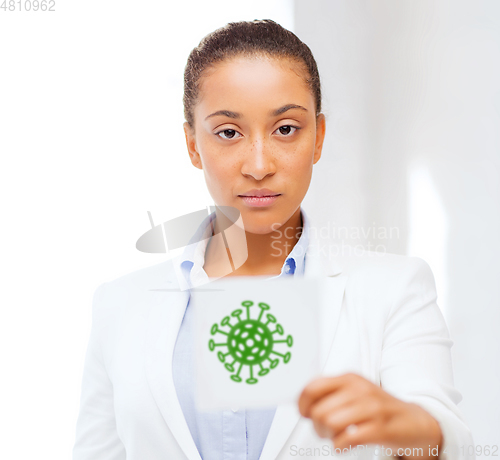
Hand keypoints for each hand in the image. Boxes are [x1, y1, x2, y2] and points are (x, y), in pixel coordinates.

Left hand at [298, 373, 442, 458]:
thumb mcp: (355, 391)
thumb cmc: (380, 407)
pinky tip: (345, 444)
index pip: (313, 387)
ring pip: (330, 423)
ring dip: (328, 435)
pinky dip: (340, 445)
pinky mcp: (380, 428)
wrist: (415, 421)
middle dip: (316, 425)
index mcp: (350, 378)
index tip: (305, 413)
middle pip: (319, 410)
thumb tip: (304, 404)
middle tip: (324, 430)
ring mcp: (371, 408)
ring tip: (335, 436)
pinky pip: (347, 438)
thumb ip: (331, 393)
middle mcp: (359, 390)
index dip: (303, 404)